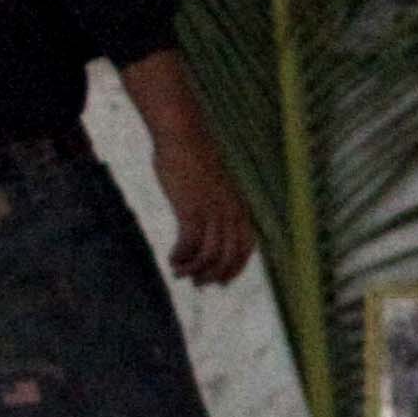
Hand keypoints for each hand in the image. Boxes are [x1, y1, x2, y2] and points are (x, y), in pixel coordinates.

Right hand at [150, 120, 257, 285]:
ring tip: (179, 272)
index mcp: (239, 207)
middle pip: (228, 258)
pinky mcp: (190, 208)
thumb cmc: (194, 157)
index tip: (221, 282)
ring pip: (208, 255)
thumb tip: (209, 221)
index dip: (234, 270)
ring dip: (193, 270)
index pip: (246, 249)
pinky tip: (172, 258)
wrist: (182, 134)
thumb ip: (217, 202)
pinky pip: (189, 244)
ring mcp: (211, 211)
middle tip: (196, 283)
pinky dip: (181, 257)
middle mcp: (230, 212)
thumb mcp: (215, 183)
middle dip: (213, 276)